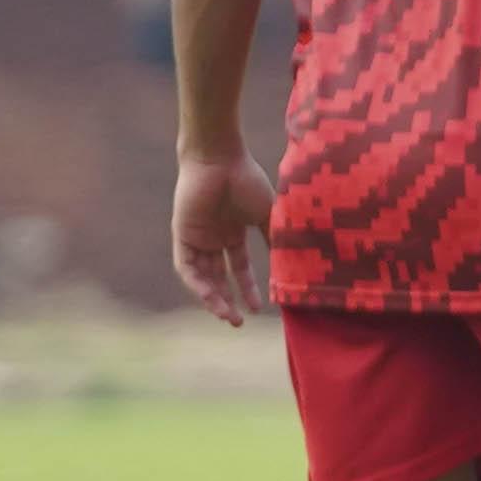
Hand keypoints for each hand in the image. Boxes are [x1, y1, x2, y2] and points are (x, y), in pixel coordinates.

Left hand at [171, 150, 274, 326]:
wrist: (219, 159)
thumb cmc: (246, 180)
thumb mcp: (268, 214)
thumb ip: (276, 237)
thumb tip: (296, 261)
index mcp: (233, 232)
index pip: (239, 268)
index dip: (248, 288)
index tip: (260, 308)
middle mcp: (214, 238)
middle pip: (219, 277)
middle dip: (228, 300)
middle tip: (238, 322)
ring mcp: (198, 238)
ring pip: (202, 277)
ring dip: (213, 298)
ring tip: (227, 316)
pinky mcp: (183, 235)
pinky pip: (187, 267)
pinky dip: (198, 283)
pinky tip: (211, 297)